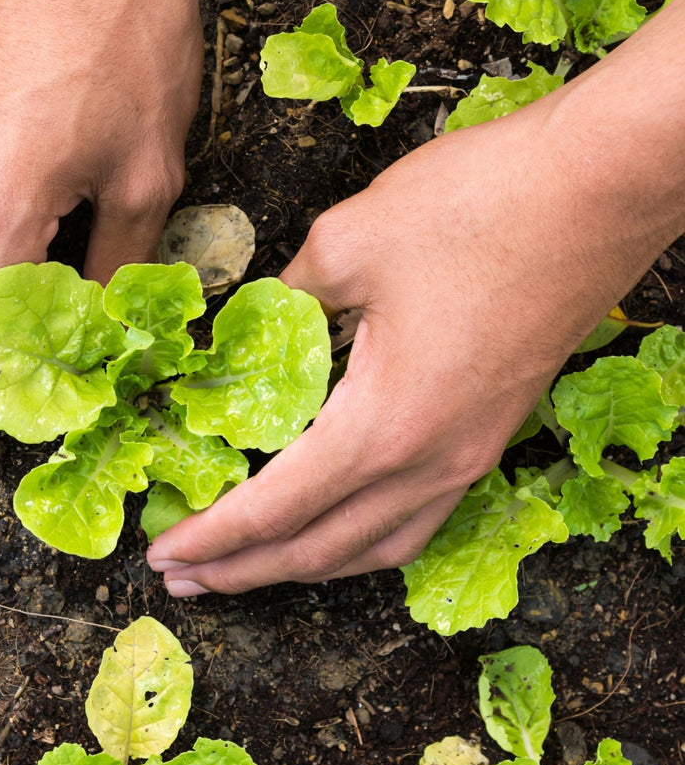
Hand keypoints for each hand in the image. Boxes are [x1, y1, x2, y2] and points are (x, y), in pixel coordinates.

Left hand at [147, 47, 684, 593]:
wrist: (603, 186)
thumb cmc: (478, 207)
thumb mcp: (346, 242)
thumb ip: (284, 300)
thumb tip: (250, 325)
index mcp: (382, 426)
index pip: (274, 509)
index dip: (211, 537)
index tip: (161, 553)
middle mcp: (430, 462)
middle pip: (320, 550)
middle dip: (243, 570)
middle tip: (181, 578)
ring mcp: (470, 455)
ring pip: (374, 547)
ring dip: (302, 565)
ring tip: (245, 568)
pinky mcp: (493, 434)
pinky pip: (416, 519)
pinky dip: (360, 540)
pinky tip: (334, 528)